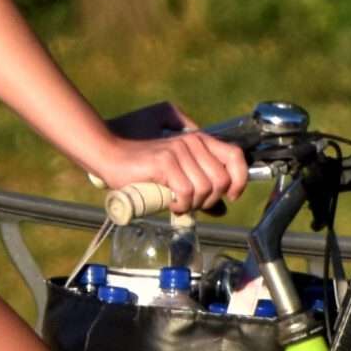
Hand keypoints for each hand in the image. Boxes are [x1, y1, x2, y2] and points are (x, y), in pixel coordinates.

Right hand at [90, 101, 249, 212]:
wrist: (111, 157)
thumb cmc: (143, 169)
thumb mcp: (177, 175)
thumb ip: (200, 188)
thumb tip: (222, 210)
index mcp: (199, 140)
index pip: (235, 155)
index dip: (240, 179)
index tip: (231, 196)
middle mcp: (192, 142)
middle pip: (221, 180)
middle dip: (210, 200)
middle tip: (191, 203)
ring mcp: (178, 150)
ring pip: (205, 188)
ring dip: (193, 204)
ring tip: (177, 203)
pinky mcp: (165, 162)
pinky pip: (186, 192)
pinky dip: (180, 205)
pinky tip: (170, 203)